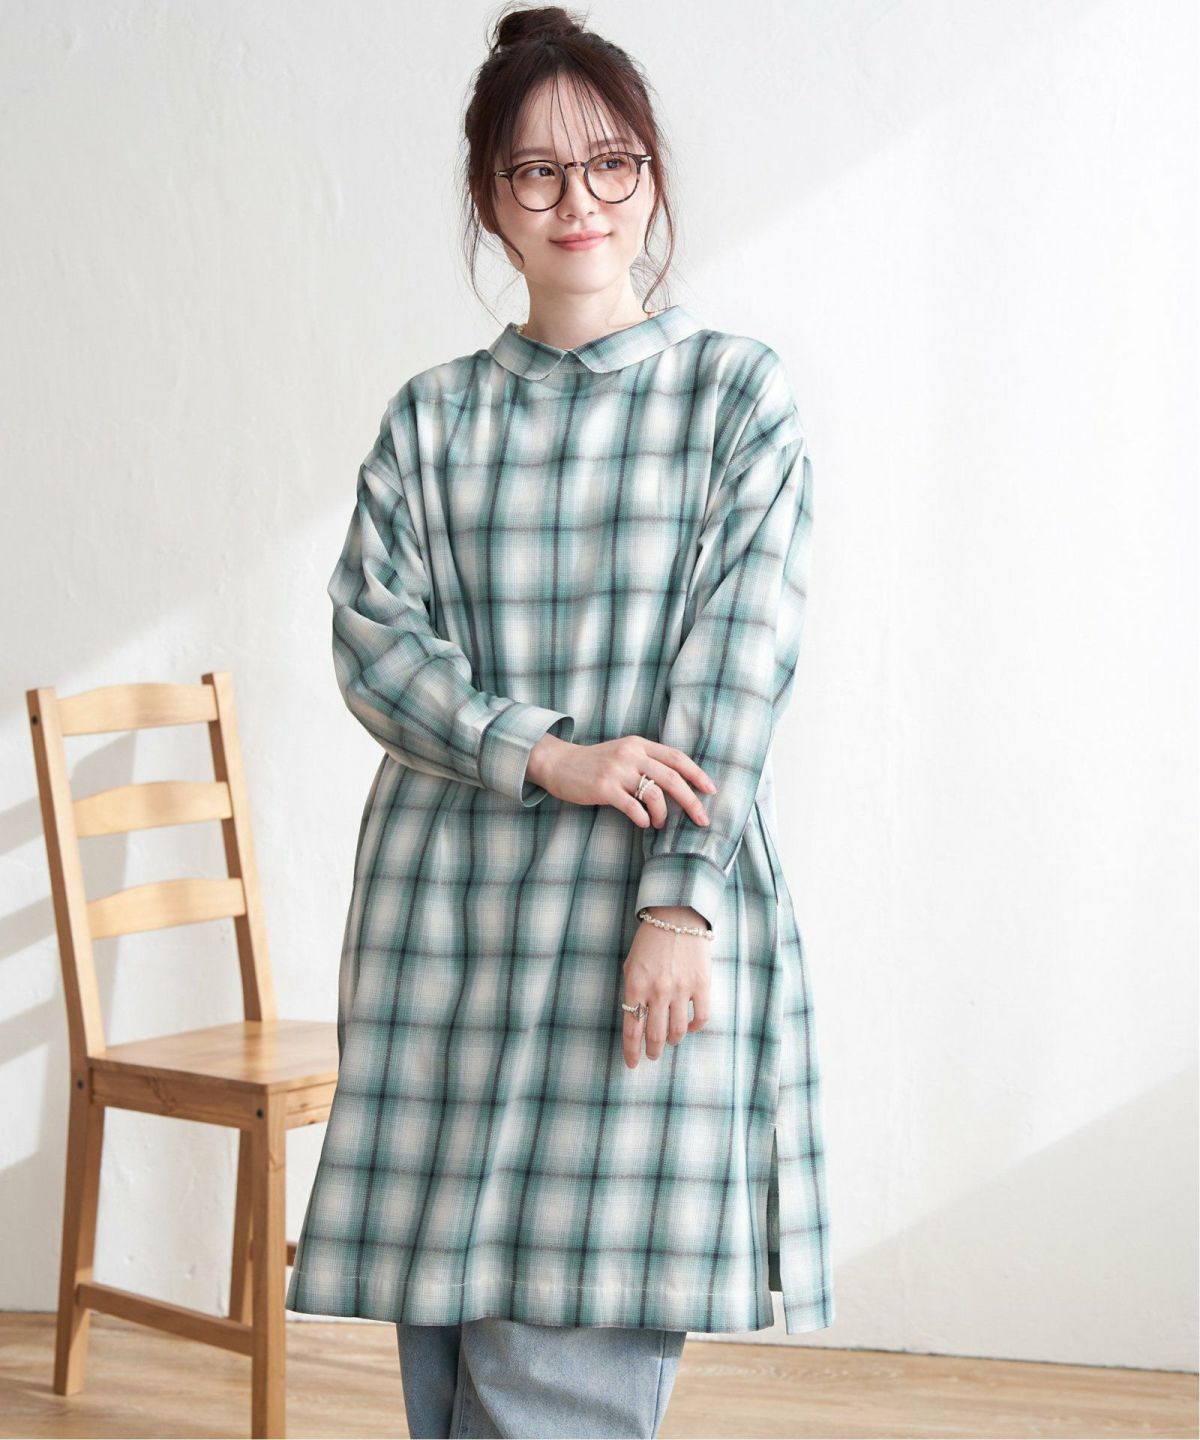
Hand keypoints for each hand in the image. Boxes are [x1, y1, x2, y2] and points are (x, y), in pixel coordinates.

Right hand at [527, 733, 716, 828]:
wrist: (558, 763)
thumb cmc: (595, 764)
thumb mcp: (623, 754)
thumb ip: (647, 762)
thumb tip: (678, 785)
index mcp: (639, 744)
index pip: (677, 757)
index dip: (697, 774)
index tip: (711, 790)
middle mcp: (631, 754)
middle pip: (672, 777)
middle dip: (692, 800)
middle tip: (702, 819)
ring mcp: (616, 770)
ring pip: (654, 793)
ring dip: (663, 813)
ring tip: (660, 823)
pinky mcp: (603, 787)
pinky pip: (632, 806)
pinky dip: (643, 817)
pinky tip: (644, 823)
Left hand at [621, 907, 711, 1068]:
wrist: (677, 915)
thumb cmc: (650, 941)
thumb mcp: (631, 965)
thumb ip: (633, 993)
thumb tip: (637, 1022)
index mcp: (635, 986)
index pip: (632, 1029)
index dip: (631, 1051)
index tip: (632, 1064)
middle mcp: (657, 991)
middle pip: (655, 1035)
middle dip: (653, 1051)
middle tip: (653, 1055)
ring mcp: (681, 989)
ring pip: (677, 1031)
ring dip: (672, 1041)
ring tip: (669, 1041)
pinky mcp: (702, 985)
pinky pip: (700, 1018)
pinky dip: (693, 1028)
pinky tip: (688, 1027)